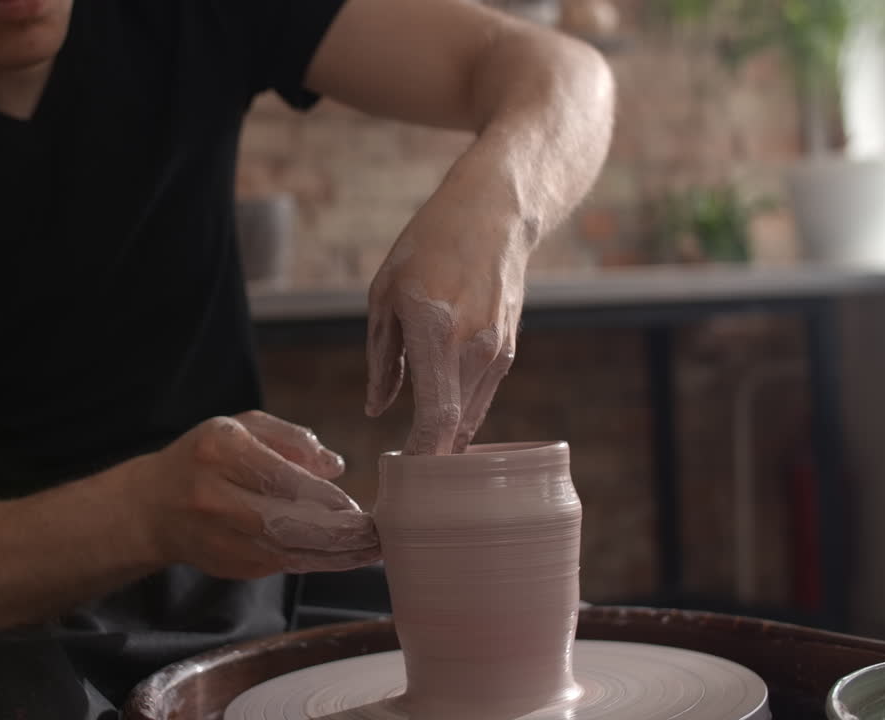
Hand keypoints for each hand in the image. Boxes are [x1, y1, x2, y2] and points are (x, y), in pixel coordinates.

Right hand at [122, 411, 379, 578]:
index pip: (281, 479)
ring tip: (371, 551)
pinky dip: (316, 564)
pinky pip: (280, 567)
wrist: (152, 506)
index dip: (324, 498)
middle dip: (337, 535)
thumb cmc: (207, 457)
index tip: (359, 507)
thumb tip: (336, 466)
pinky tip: (345, 558)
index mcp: (219, 450)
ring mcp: (218, 537)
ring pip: (286, 553)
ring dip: (334, 556)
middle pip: (284, 524)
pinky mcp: (228, 566)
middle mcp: (214, 496)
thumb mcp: (243, 427)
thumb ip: (291, 439)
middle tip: (376, 536)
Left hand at [365, 149, 532, 454]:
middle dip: (431, 459)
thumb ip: (383, 360)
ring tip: (418, 455)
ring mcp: (495, 350)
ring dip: (446, 439)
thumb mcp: (385, 295)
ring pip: (470, 417)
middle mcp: (471, 346)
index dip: (421, 456)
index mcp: (433, 331)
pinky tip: (441, 420)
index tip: (403, 476)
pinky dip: (461, 415)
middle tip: (406, 481)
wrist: (493, 215)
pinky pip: (480, 397)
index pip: (435, 417)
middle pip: (455, 427)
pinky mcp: (506, 351)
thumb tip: (377, 410)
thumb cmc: (427, 247)